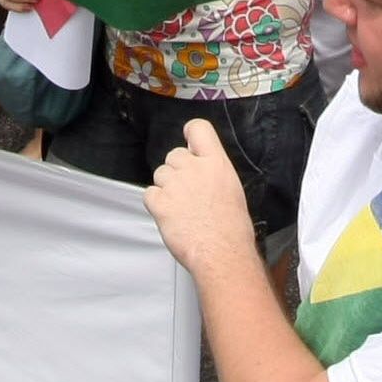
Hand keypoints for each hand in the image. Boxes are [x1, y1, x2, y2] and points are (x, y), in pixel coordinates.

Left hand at [142, 118, 259, 279]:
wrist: (221, 252)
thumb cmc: (231, 228)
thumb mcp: (231, 189)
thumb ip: (212, 170)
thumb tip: (201, 162)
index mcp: (215, 163)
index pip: (198, 128)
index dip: (190, 135)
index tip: (189, 146)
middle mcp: (193, 168)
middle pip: (174, 154)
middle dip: (177, 170)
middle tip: (188, 192)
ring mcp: (175, 184)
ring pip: (160, 174)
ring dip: (166, 188)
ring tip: (182, 208)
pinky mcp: (160, 202)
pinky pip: (149, 194)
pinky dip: (156, 204)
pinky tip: (172, 216)